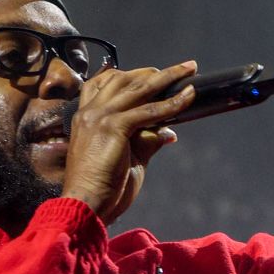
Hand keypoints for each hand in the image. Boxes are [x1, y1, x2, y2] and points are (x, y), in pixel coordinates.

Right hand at [61, 62, 197, 223]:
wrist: (86, 205)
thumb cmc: (103, 189)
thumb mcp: (128, 159)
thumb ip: (145, 141)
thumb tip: (168, 132)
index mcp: (85, 118)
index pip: (104, 83)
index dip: (130, 75)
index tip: (154, 73)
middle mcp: (89, 112)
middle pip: (123, 79)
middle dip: (153, 71)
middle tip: (182, 68)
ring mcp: (99, 117)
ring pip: (138, 88)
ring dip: (167, 77)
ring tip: (189, 70)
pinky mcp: (112, 127)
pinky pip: (148, 110)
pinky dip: (172, 103)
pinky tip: (188, 96)